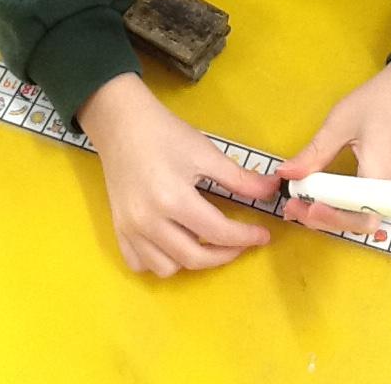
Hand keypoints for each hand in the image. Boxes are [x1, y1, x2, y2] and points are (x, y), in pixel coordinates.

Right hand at [78, 73, 277, 277]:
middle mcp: (149, 222)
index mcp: (174, 199)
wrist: (123, 123)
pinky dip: (160, 261)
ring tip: (207, 241)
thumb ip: (239, 179)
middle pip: (194, 258)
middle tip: (242, 242)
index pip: (217, 232)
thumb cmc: (166, 133)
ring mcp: (130, 228)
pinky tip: (174, 244)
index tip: (263, 235)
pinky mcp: (119, 228)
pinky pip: (139, 263)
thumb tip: (272, 191)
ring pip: (166, 268)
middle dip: (225, 254)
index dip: (245, 237)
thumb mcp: (206, 152)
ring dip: (192, 261)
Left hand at [276, 61, 390, 234]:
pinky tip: (328, 195)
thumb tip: (285, 173)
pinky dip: (349, 206)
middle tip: (296, 207)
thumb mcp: (341, 122)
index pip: (357, 216)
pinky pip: (375, 205)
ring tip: (307, 203)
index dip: (326, 217)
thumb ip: (315, 152)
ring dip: (337, 215)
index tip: (298, 205)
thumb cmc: (381, 100)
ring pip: (368, 216)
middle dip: (327, 220)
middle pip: (362, 223)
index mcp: (382, 176)